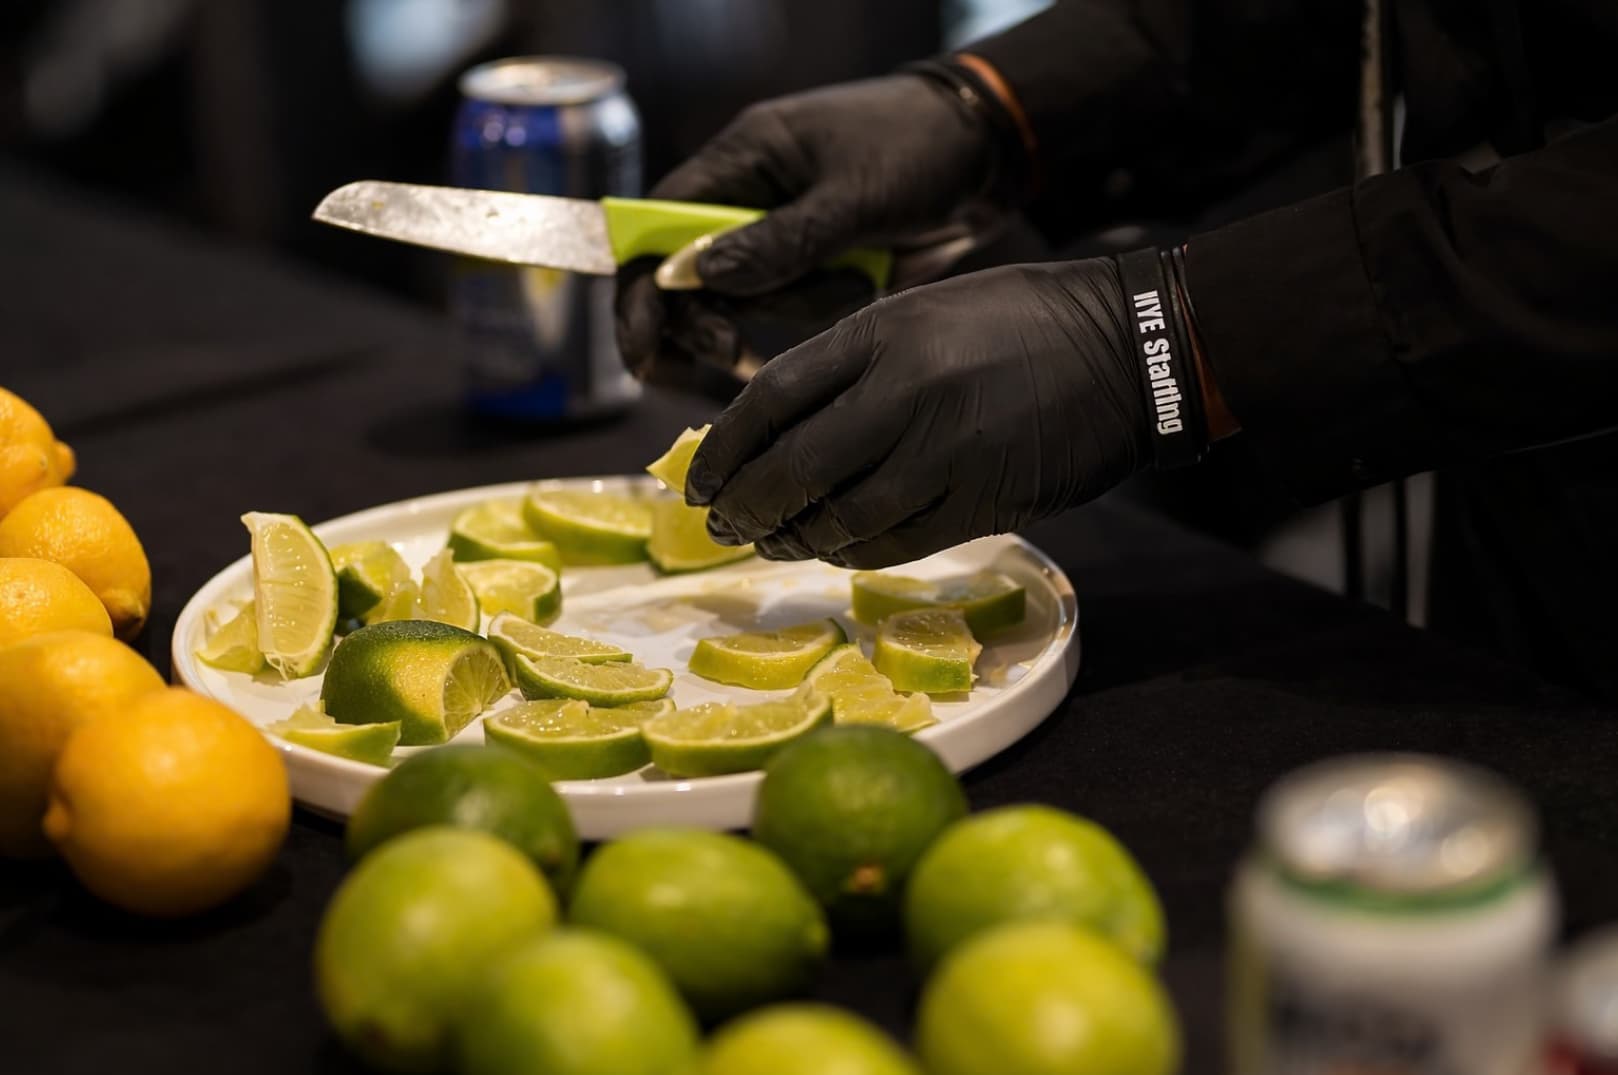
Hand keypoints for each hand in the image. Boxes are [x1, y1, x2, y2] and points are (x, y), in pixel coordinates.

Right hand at [615, 74, 999, 379]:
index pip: (655, 229)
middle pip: (685, 281)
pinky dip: (814, 315)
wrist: (989, 152)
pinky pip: (789, 311)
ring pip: (742, 304)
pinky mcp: (813, 270)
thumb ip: (779, 242)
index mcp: (740, 161)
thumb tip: (696, 279)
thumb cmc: (919, 149)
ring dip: (788, 311)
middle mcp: (747, 202)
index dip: (640, 291)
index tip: (644, 347)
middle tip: (732, 352)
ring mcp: (779, 239)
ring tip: (853, 282)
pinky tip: (859, 289)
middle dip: (704, 321)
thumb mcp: (851, 196)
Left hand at [684, 259, 1152, 567]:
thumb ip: (852, 362)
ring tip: (771, 543)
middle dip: (745, 505)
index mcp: (883, 333)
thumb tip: (779, 425)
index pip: (771, 398)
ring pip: (840, 517)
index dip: (723, 448)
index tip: (698, 478)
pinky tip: (834, 550)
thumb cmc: (1021, 321)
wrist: (1131, 349)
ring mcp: (945, 454)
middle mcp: (905, 393)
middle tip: (719, 526)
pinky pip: (896, 542)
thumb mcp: (924, 311)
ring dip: (794, 539)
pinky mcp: (984, 502)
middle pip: (794, 468)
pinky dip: (854, 552)